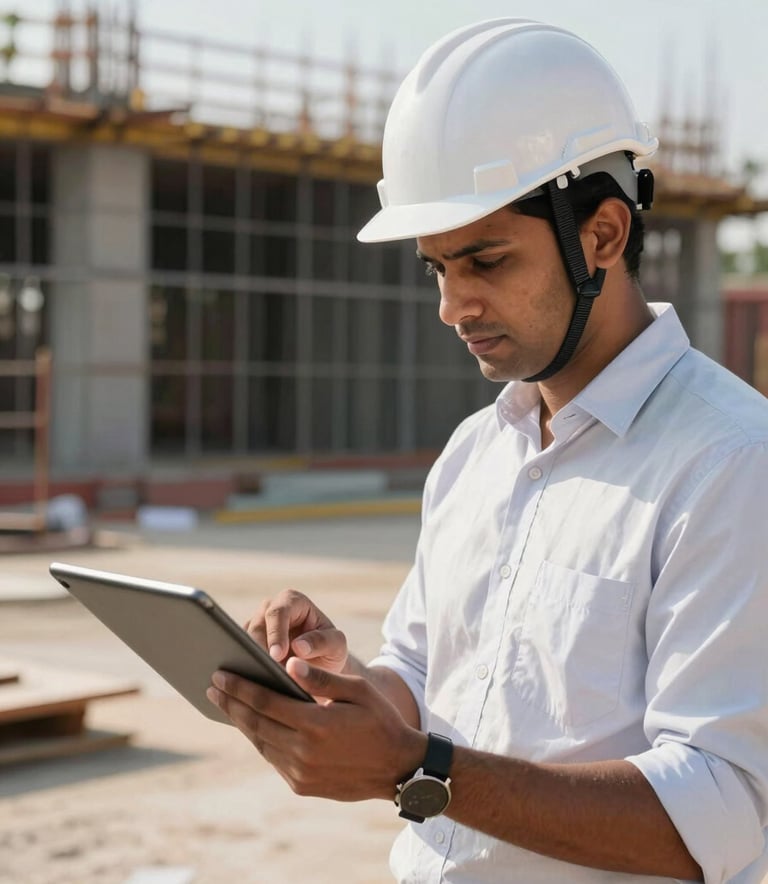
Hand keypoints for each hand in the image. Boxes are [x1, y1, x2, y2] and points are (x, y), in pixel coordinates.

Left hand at [207, 659, 426, 801]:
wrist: (399, 769)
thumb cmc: (381, 721)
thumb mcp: (358, 691)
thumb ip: (321, 678)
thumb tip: (290, 662)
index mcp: (316, 724)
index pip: (266, 701)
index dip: (240, 687)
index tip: (220, 675)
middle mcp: (303, 751)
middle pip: (255, 722)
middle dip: (231, 702)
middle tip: (212, 686)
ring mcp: (301, 772)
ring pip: (260, 742)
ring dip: (240, 721)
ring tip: (226, 703)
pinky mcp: (302, 786)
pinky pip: (273, 758)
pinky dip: (259, 739)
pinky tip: (252, 725)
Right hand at [244, 589, 348, 673]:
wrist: (321, 667)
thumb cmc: (330, 650)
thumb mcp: (336, 645)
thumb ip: (322, 642)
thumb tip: (299, 646)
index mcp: (293, 601)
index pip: (279, 612)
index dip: (276, 633)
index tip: (277, 656)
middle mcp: (270, 609)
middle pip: (256, 626)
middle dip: (258, 649)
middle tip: (263, 672)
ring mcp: (256, 626)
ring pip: (242, 641)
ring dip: (248, 661)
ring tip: (256, 682)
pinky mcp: (246, 646)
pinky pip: (237, 656)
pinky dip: (244, 670)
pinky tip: (249, 687)